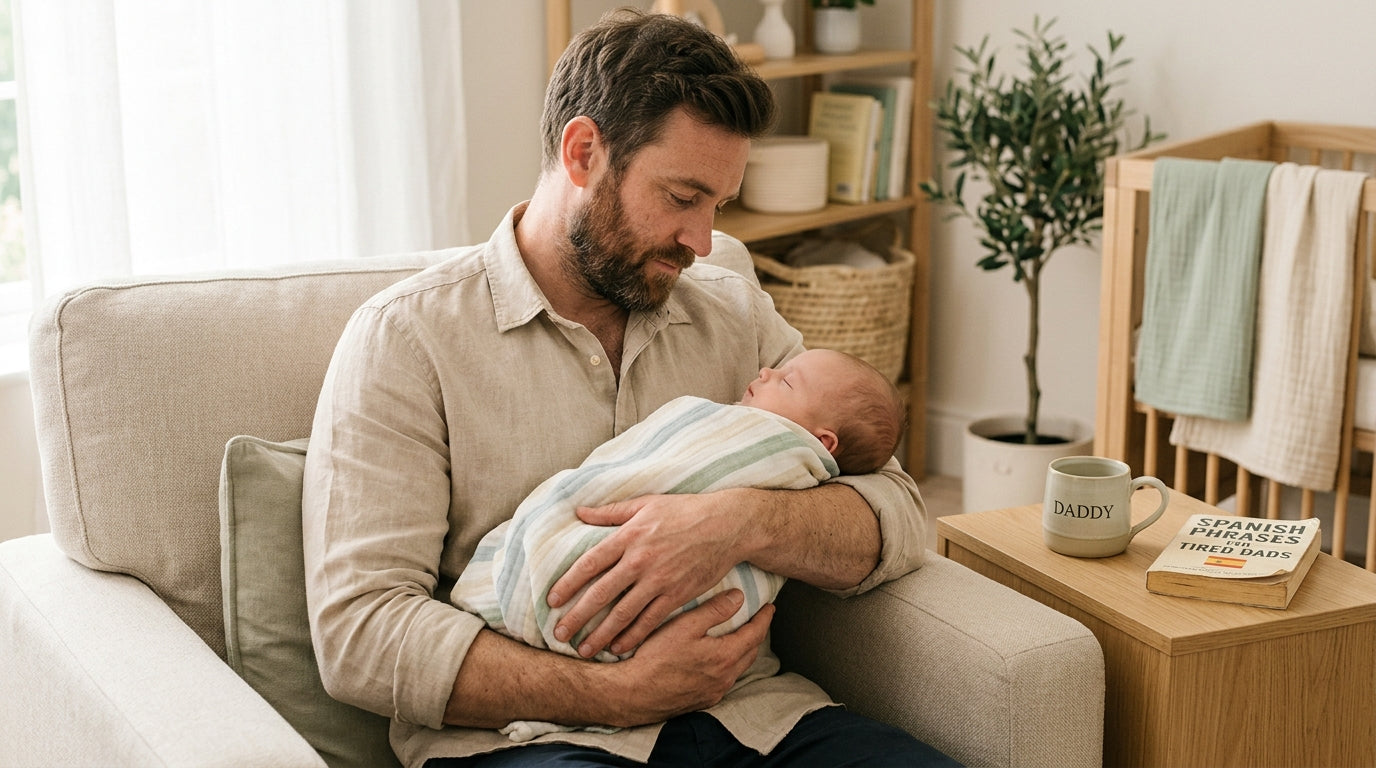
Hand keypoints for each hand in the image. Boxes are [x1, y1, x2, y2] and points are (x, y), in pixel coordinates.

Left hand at [547, 491, 748, 657]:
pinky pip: (650, 621)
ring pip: (623, 614)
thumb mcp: (646, 503)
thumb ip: (611, 512)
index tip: (551, 600)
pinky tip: (619, 648)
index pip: (589, 564)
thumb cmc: (685, 510)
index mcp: (629, 536)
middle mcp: (640, 561)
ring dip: (601, 634)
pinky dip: (633, 637)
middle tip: (559, 634)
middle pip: (600, 594)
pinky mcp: (677, 595)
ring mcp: (659, 581)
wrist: (726, 525)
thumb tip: (579, 511)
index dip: (567, 584)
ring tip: (584, 650)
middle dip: (577, 617)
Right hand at [607, 589, 772, 726]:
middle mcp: (725, 678)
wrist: (633, 694)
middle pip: (750, 652)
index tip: (769, 606)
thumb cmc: (655, 658)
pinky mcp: (701, 701)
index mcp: (725, 657)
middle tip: (756, 619)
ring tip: (739, 636)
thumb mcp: (685, 626)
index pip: (755, 633)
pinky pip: (723, 681)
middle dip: (756, 634)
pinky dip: (727, 667)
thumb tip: (739, 598)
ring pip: (737, 668)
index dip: (764, 618)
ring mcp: (714, 692)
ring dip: (742, 651)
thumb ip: (714, 610)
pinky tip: (717, 660)